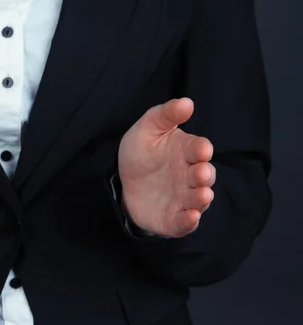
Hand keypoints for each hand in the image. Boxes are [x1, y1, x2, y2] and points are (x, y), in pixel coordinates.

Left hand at [118, 98, 214, 237]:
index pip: (198, 149)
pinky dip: (189, 222)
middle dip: (204, 174)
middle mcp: (189, 175)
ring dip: (202, 198)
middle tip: (200, 173)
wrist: (121, 178)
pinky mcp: (173, 218)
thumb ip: (166, 114)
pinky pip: (184, 223)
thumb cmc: (141, 150)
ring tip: (203, 195)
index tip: (201, 149)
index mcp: (187, 151)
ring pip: (198, 200)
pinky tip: (191, 217)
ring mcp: (183, 198)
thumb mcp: (148, 127)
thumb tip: (186, 102)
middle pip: (203, 175)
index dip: (201, 149)